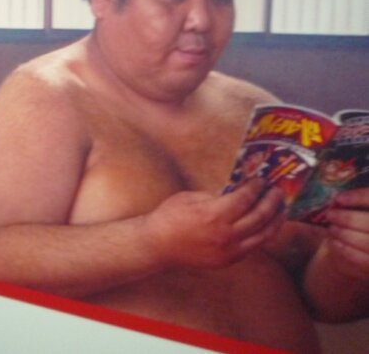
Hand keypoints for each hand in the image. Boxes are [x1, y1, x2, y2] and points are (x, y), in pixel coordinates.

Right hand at [143, 178, 284, 268]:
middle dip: (272, 201)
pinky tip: (266, 226)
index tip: (261, 180)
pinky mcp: (228, 261)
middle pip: (260, 216)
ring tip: (282, 209)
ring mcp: (229, 251)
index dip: (256, 187)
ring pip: (264, 236)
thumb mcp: (190, 197)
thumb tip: (236, 192)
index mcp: (214, 214)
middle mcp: (226, 235)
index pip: (245, 198)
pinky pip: (253, 247)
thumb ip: (216, 196)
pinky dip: (263, 235)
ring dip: (276, 221)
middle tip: (278, 191)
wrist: (157, 246)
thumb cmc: (169, 217)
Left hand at [325, 188, 368, 278]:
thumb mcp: (367, 210)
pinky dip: (346, 250)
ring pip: (367, 243)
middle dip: (348, 219)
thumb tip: (338, 199)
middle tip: (330, 214)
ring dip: (344, 234)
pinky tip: (334, 242)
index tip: (338, 198)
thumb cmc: (367, 224)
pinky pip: (363, 260)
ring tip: (332, 228)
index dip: (359, 197)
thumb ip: (362, 202)